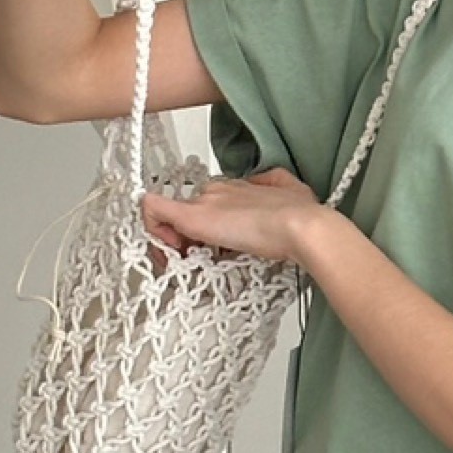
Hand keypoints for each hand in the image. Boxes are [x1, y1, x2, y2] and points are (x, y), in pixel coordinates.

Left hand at [139, 167, 320, 269]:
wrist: (299, 226)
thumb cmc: (301, 217)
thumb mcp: (290, 194)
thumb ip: (273, 189)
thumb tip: (264, 191)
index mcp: (237, 188)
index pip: (207, 204)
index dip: (203, 231)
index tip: (207, 252)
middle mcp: (216, 190)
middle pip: (187, 210)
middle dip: (183, 239)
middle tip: (191, 263)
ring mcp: (203, 201)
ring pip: (169, 212)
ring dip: (170, 240)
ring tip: (182, 265)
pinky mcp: (193, 216)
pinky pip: (152, 208)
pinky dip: (151, 228)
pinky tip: (164, 253)